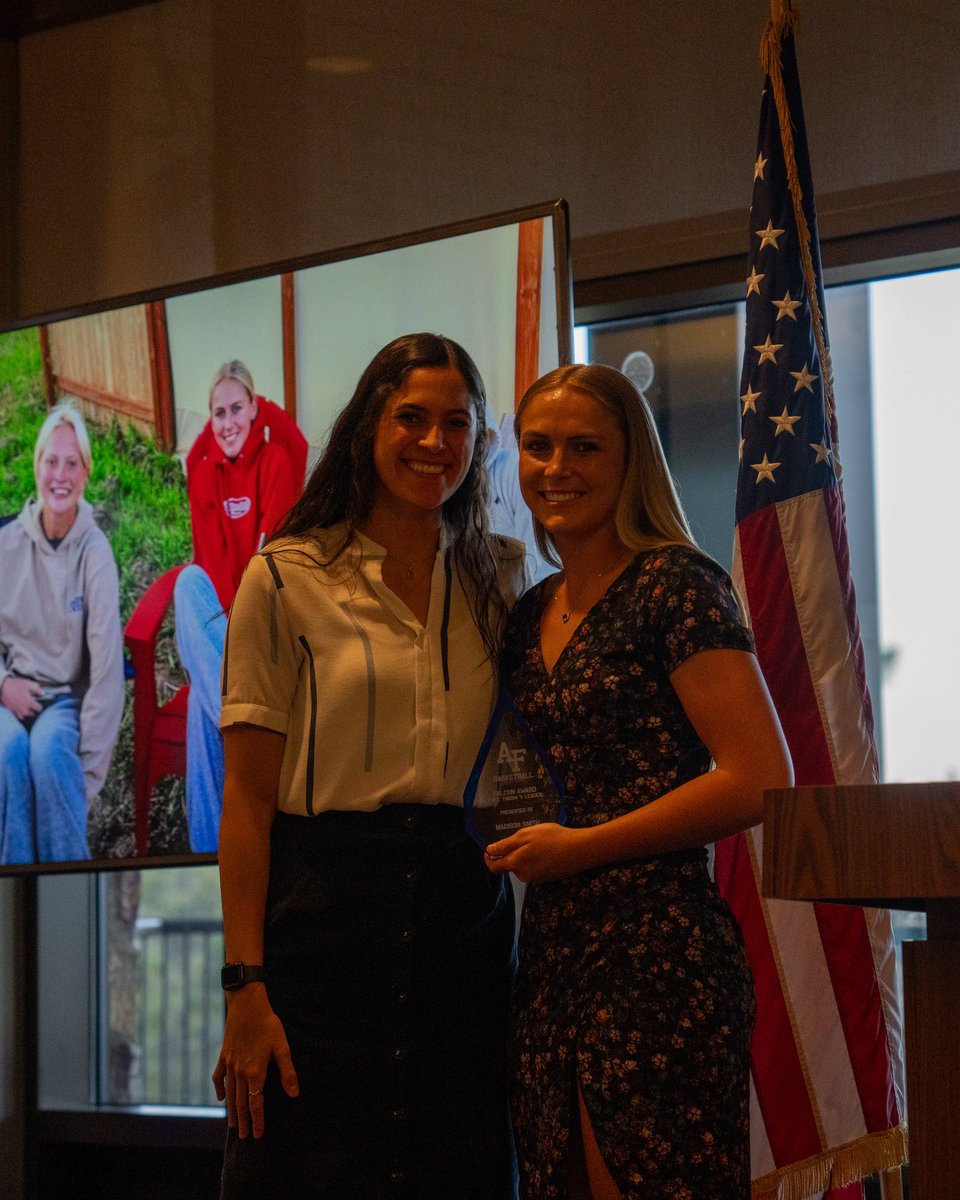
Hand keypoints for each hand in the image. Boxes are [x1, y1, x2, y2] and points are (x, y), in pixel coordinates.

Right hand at [0, 676, 42, 720]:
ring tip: (26, 707)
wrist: (2, 687)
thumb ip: (37, 690)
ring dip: (26, 712)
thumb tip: (42, 694)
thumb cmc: (16, 685)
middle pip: (31, 713)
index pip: (38, 708)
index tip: (38, 703)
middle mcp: (23, 708)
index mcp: (29, 702)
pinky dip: (20, 713)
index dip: (39, 706)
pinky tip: (20, 709)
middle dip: (33, 710)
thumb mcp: (29, 684)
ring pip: (24, 715)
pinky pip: (17, 715)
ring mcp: (16, 710)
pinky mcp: (11, 710)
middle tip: (32, 705)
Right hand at [212, 985, 298, 1138]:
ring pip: (230, 1094)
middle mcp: (240, 1072)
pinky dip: (220, 1089)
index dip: (258, 1120)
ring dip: (232, 1111)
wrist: (246, 1005)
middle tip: (245, 1137)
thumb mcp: (282, 1046)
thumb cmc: (268, 1024)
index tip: (258, 1135)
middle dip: (244, 1121)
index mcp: (255, 1072)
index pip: (256, 1103)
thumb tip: (295, 1094)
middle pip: (241, 1103)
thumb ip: (287, 1071)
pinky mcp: (224, 1056)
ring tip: (234, 1125)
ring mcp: (230, 1065)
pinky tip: (221, 1097)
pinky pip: (219, 1077)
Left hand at [484, 823, 592, 884]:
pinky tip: (548, 849)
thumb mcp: (526, 836)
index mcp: (516, 864)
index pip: (495, 867)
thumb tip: (489, 851)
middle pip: (511, 865)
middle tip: (526, 837)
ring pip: (524, 866)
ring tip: (539, 841)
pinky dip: (537, 860)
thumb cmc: (552, 838)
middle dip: (513, 853)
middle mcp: (524, 875)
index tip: (488, 851)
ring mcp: (537, 879)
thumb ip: (505, 845)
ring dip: (526, 856)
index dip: (489, 859)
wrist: (580, 850)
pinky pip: (535, 869)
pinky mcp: (548, 878)